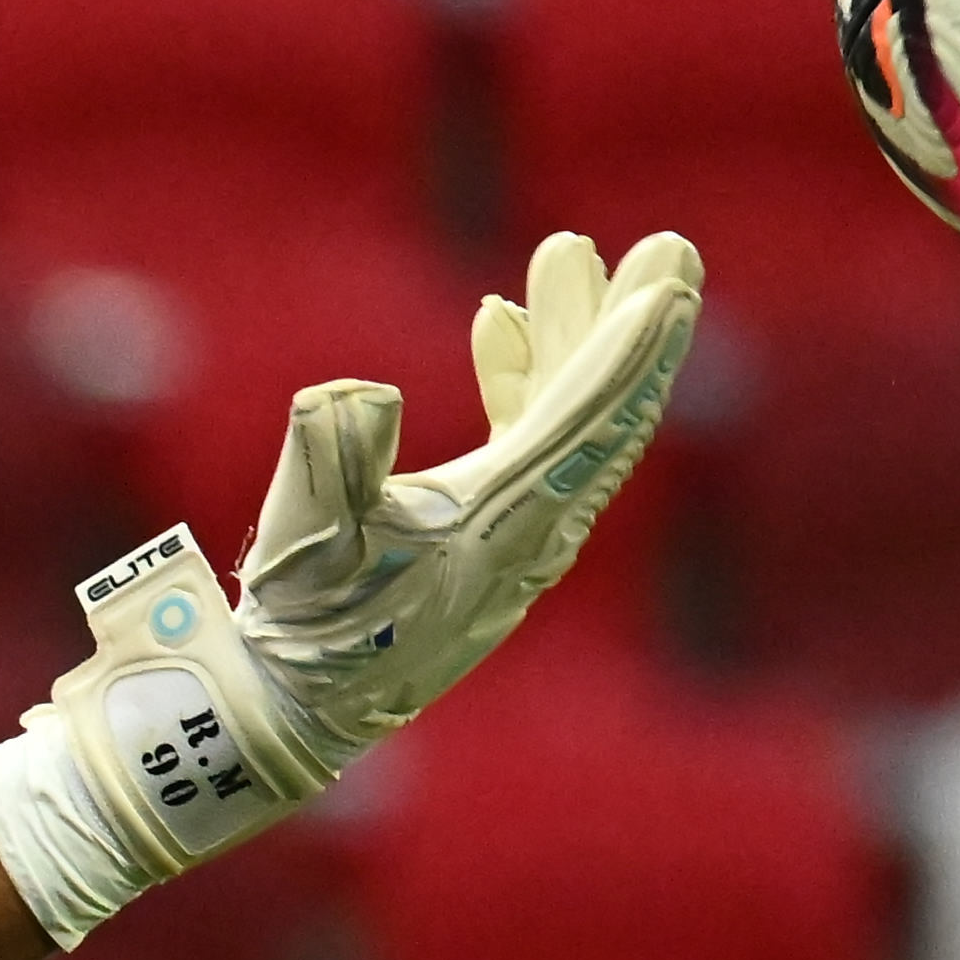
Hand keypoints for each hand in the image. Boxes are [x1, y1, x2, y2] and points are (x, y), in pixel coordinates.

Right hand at [0, 224, 704, 941]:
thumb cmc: (297, 626)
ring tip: (564, 259)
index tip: (671, 275)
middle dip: (626, 325)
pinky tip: (498, 325)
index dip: (630, 344)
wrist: (287, 711)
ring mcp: (515, 539)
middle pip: (604, 413)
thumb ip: (330, 455)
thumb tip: (358, 395)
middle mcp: (532, 531)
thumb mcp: (302, 536)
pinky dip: (523, 384)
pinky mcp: (484, 542)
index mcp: (504, 520)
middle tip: (667, 248)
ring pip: (570, 424)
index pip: (589, 418)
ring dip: (569, 341)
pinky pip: (530, 449)